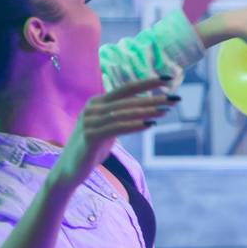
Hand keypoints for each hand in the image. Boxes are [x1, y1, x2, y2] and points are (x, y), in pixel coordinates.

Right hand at [49, 76, 175, 192]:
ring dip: (147, 111)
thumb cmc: (93, 148)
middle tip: (175, 99)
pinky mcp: (90, 135)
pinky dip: (135, 124)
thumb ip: (122, 116)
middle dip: (154, 98)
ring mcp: (89, 121)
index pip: (126, 88)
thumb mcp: (109, 128)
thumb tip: (146, 109)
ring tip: (166, 111)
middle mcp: (92, 108)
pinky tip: (151, 123)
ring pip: (123, 112)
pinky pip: (116, 127)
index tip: (169, 79)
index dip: (147, 82)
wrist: (70, 168)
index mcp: (98, 102)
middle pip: (128, 100)